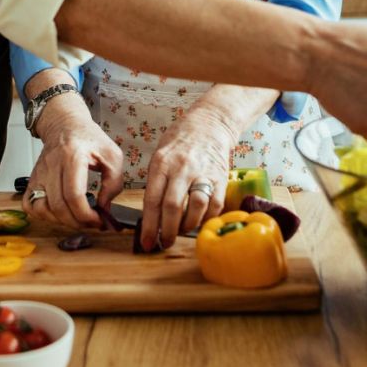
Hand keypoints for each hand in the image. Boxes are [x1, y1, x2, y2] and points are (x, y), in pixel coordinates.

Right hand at [22, 94, 123, 229]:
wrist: (64, 124)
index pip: (73, 195)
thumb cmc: (88, 139)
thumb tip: (105, 208)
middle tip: (91, 223)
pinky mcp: (32, 179)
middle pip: (58, 206)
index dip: (86, 215)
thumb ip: (113, 183)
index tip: (99, 220)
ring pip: (42, 208)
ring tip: (76, 218)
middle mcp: (52, 165)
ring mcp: (39, 173)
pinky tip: (58, 213)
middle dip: (77, 222)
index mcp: (73, 156)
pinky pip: (30, 205)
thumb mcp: (112, 155)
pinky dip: (43, 215)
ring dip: (60, 221)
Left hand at [138, 110, 235, 250]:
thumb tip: (150, 215)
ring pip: (196, 206)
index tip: (146, 242)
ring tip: (182, 231)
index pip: (152, 200)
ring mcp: (203, 172)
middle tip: (164, 242)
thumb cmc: (180, 141)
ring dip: (188, 225)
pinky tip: (199, 220)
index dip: (149, 226)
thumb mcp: (159, 155)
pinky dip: (206, 218)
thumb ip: (155, 182)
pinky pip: (215, 204)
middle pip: (173, 206)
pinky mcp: (220, 177)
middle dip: (167, 231)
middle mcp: (182, 167)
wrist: (209, 124)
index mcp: (162, 163)